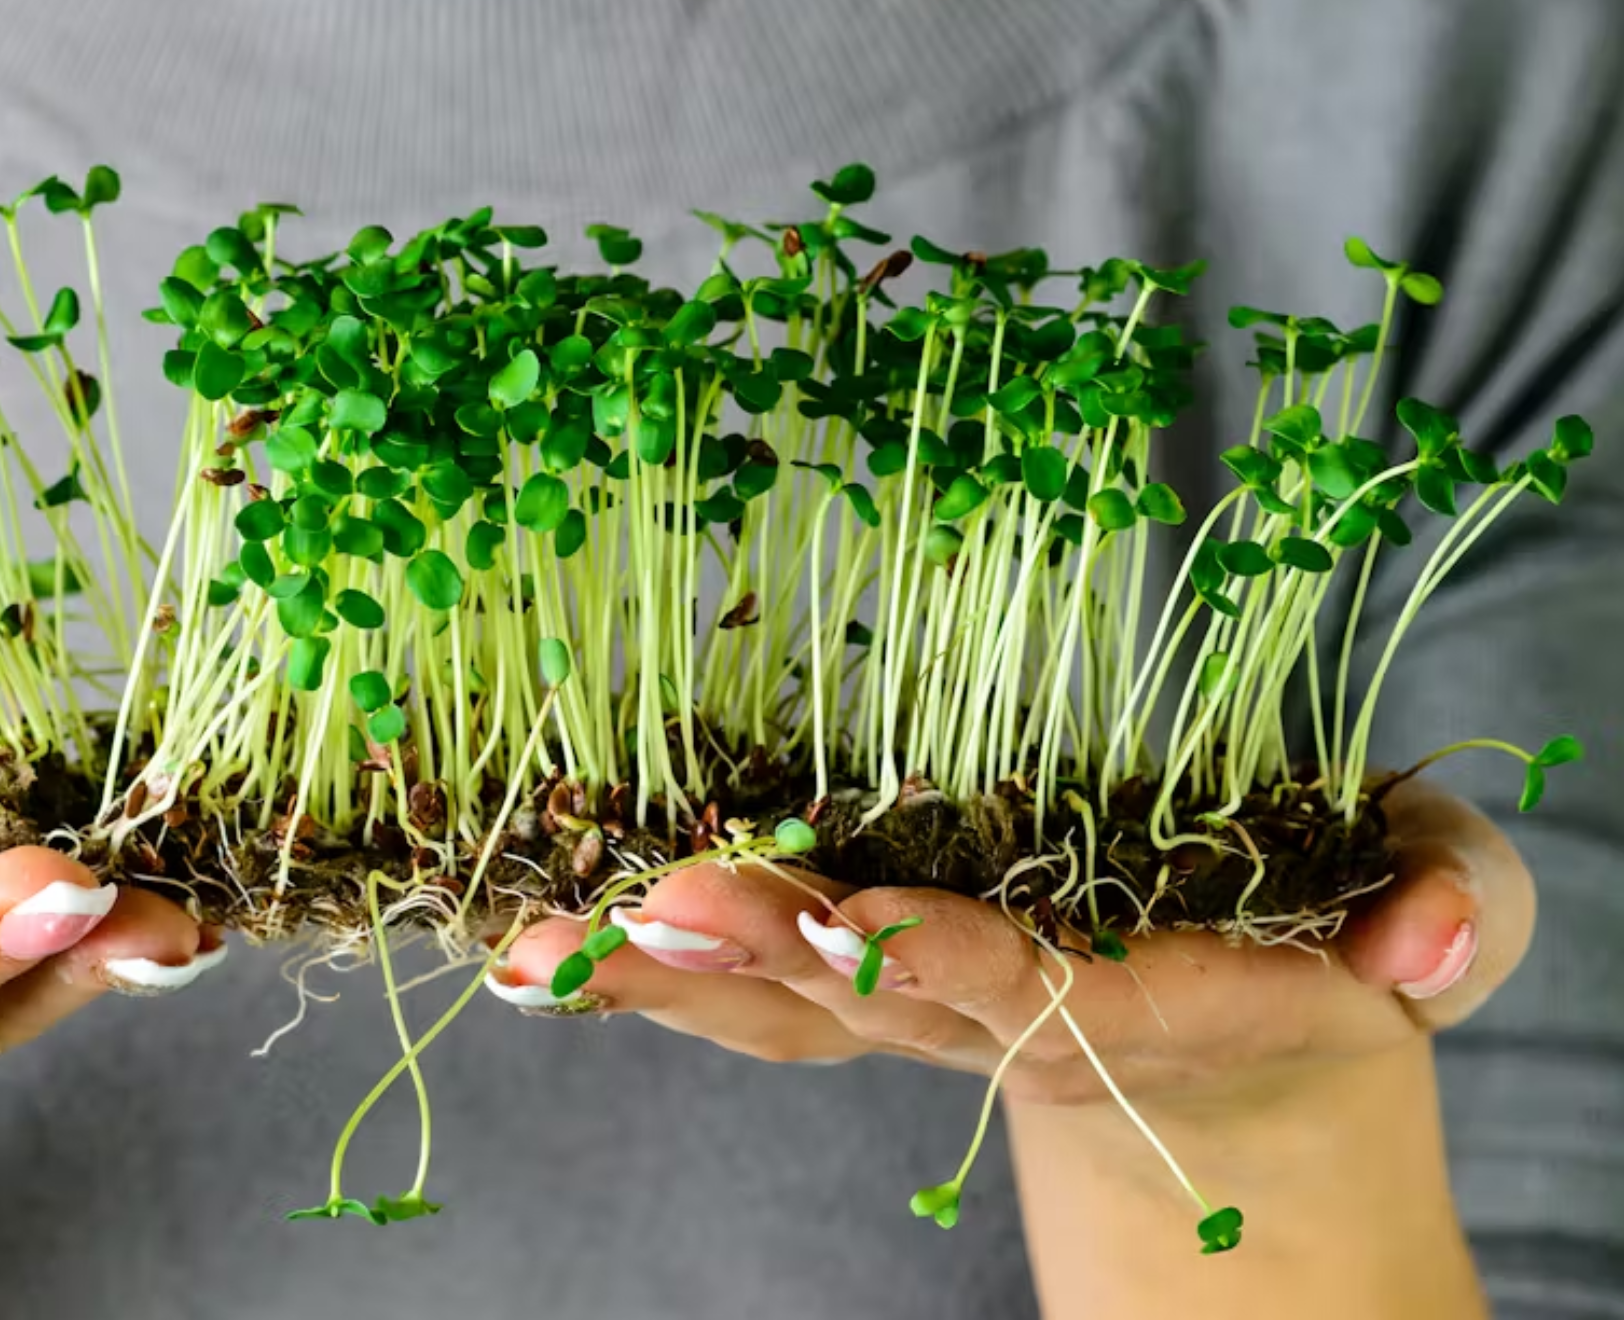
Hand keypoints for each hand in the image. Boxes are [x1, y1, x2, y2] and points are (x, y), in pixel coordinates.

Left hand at [488, 778, 1532, 1115]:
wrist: (1245, 1066)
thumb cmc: (1337, 942)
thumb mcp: (1432, 915)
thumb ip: (1448, 914)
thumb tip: (1417, 943)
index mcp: (1141, 992)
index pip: (1037, 983)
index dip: (952, 956)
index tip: (865, 925)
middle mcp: (999, 1017)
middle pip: (866, 998)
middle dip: (756, 949)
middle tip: (649, 900)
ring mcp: (910, 1016)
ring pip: (771, 1009)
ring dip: (655, 972)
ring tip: (538, 940)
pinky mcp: (857, 994)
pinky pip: (733, 996)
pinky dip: (634, 972)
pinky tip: (518, 948)